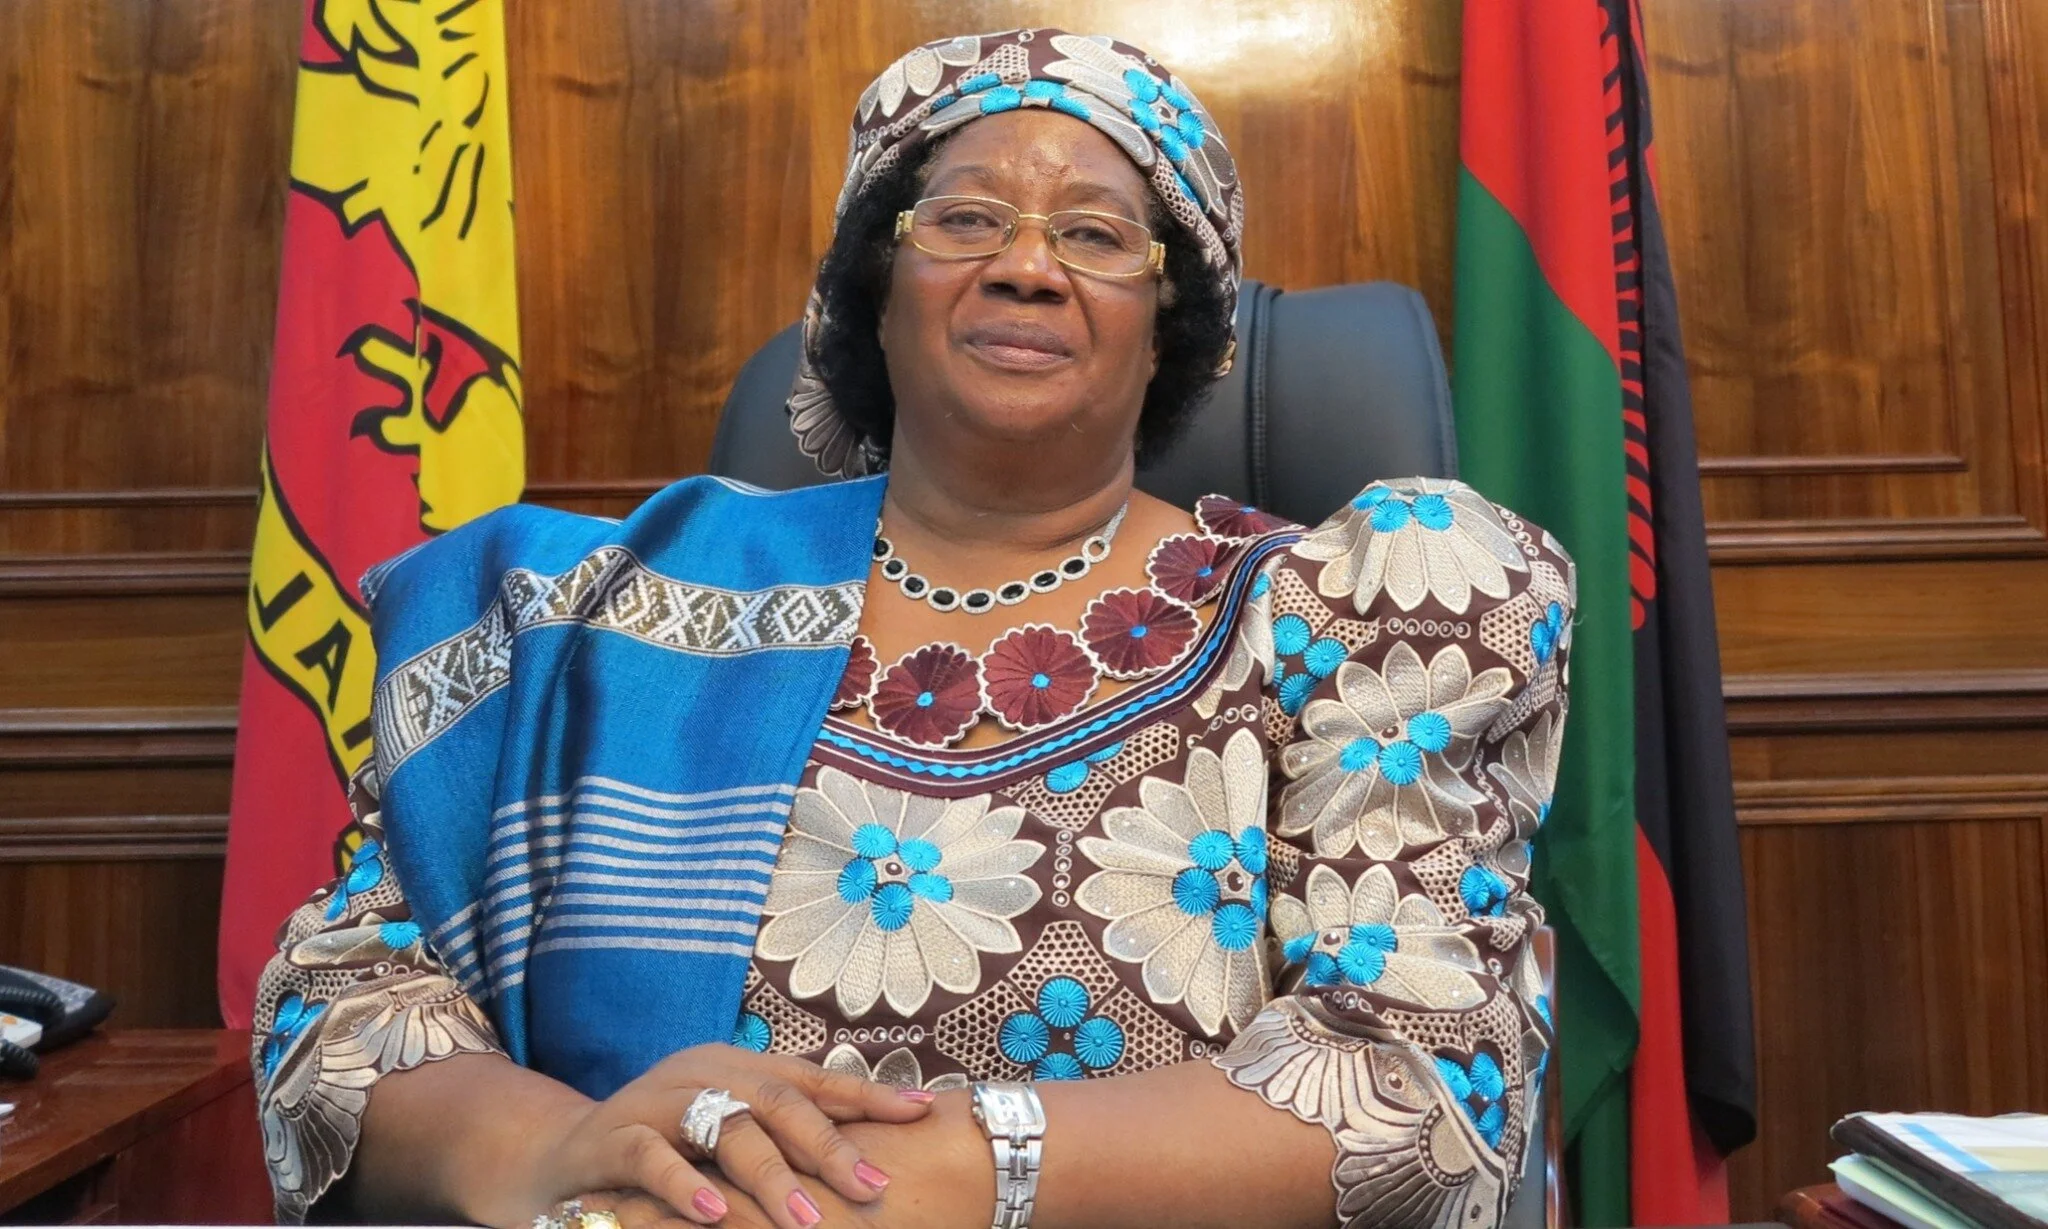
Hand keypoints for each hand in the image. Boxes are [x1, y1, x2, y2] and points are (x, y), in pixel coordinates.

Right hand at [519, 1045, 934, 1228]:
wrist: (559, 1158)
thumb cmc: (663, 1150)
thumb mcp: (726, 1137)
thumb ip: (781, 1139)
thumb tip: (868, 1160)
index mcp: (739, 1069)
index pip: (813, 1079)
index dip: (868, 1094)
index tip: (922, 1111)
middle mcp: (705, 1074)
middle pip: (777, 1101)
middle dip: (829, 1146)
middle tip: (871, 1188)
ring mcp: (658, 1102)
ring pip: (724, 1128)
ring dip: (768, 1175)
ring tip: (804, 1216)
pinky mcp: (613, 1138)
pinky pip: (651, 1157)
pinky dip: (682, 1185)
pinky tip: (711, 1215)